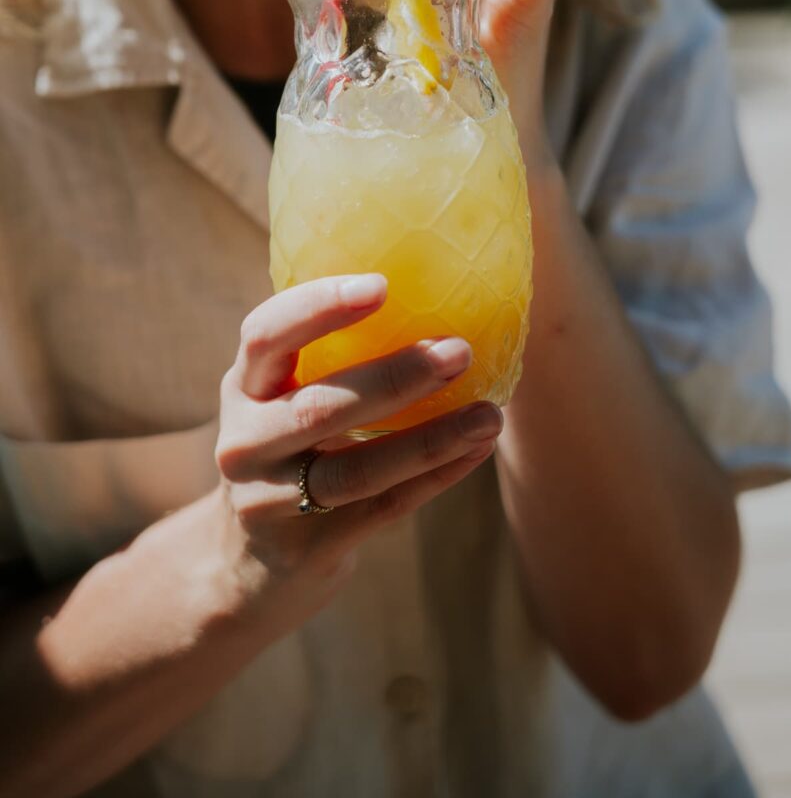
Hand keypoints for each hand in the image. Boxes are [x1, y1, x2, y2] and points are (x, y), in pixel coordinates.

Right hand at [216, 274, 501, 617]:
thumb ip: (329, 356)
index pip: (266, 336)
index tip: (381, 285)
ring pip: (356, 471)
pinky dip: (437, 476)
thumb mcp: (283, 397)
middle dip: (394, 378)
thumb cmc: (289, 447)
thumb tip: (436, 290)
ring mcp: (270, 502)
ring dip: (431, 440)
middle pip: (318, 409)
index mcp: (244, 386)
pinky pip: (383, 507)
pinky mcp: (308, 550)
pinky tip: (479, 448)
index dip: (318, 307)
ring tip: (490, 414)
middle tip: (459, 351)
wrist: (249, 561)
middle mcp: (245, 442)